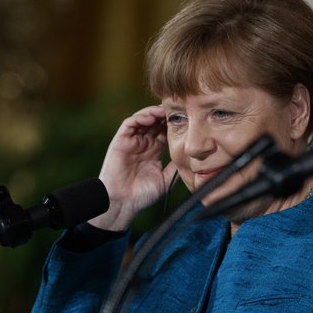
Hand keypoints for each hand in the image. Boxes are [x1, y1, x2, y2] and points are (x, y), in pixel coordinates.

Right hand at [89, 105, 177, 230]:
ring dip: (153, 113)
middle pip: (155, 122)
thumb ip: (176, 166)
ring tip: (164, 111)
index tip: (188, 118)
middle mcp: (143, 143)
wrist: (123, 203)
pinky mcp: (120, 141)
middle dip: (166, 115)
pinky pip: (129, 124)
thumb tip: (191, 157)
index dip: (174, 124)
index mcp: (154, 151)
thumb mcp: (166, 179)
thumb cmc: (143, 195)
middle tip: (178, 109)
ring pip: (143, 119)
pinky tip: (150, 117)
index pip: (165, 131)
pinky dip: (140, 117)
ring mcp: (132, 141)